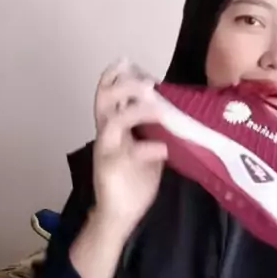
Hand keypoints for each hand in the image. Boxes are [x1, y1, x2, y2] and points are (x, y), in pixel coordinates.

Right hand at [92, 60, 166, 235]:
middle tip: (148, 82)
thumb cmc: (133, 180)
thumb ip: (152, 127)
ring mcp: (106, 151)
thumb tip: (172, 107)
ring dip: (135, 110)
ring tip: (158, 108)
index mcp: (113, 127)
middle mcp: (106, 134)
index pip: (107, 93)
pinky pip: (129, 154)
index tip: (130, 62)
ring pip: (113, 121)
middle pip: (104, 99)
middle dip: (124, 85)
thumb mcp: (145, 147)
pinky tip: (163, 148)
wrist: (118, 215)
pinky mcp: (111, 169)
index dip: (115, 75)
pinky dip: (148, 148)